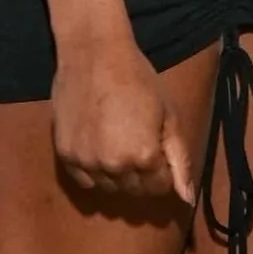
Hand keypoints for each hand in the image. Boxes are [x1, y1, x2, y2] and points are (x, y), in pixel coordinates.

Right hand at [50, 31, 195, 206]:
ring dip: (118, 175)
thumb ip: (180, 160)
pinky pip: (84, 181)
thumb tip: (187, 198)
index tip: (159, 150)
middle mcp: (114, 166)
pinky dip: (94, 171)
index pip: (159, 188)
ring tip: (119, 141)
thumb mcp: (169, 115)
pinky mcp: (65, 156)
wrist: (94, 55)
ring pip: (109, 189)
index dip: (164, 171)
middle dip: (142, 175)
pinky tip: (99, 145)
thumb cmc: (139, 80)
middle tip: (140, 144)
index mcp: (144, 156)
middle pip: (134, 191)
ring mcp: (86, 163)